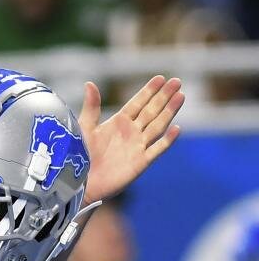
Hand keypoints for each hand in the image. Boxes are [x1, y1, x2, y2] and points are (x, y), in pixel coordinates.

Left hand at [79, 76, 184, 205]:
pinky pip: (157, 149)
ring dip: (169, 112)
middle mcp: (130, 133)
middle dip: (163, 97)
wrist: (79, 182)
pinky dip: (167, 140)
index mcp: (118, 123)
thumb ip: (92, 107)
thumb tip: (90, 83)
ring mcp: (137, 147)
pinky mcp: (140, 162)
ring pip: (157, 126)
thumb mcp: (85, 128)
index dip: (148, 91)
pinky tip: (177, 129)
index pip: (137, 103)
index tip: (160, 78)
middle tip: (177, 81)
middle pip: (151, 111)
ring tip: (180, 96)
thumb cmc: (79, 156)